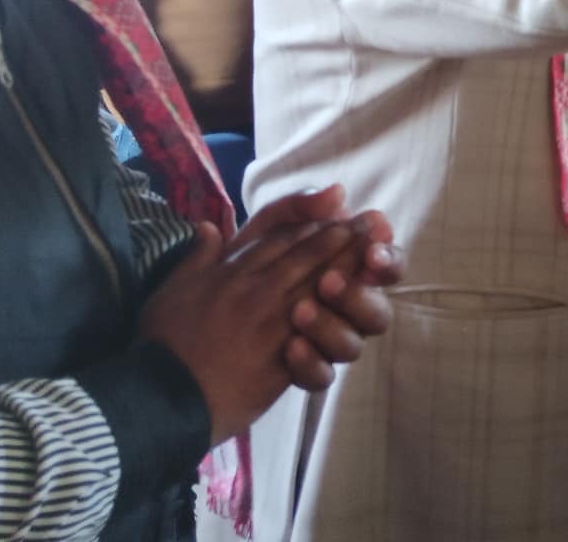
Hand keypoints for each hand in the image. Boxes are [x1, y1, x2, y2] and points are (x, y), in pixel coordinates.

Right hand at [140, 217, 360, 445]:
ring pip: (317, 283)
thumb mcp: (172, 288)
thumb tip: (210, 226)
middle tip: (372, 221)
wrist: (158, 397)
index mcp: (228, 270)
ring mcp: (270, 321)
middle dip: (341, 235)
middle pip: (306, 254)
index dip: (310, 220)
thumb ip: (198, 255)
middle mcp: (253, 288)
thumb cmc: (161, 343)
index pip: (278, 236)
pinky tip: (360, 302)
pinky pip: (318, 328)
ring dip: (348, 264)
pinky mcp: (281, 355)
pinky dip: (341, 312)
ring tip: (374, 249)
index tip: (337, 208)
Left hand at [231, 189, 402, 389]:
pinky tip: (291, 349)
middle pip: (375, 311)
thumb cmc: (229, 281)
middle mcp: (337, 311)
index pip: (382, 267)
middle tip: (330, 282)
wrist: (182, 348)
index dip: (386, 256)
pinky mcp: (300, 374)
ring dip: (330, 326)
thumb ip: (292, 210)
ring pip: (352, 344)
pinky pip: (320, 375)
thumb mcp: (254, 237)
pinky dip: (309, 362)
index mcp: (337, 274)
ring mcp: (321, 345)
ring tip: (300, 313)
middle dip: (358, 294)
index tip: (374, 245)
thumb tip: (336, 192)